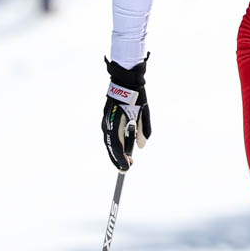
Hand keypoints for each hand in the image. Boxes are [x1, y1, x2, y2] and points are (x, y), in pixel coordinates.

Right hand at [102, 57, 150, 171]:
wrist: (125, 80)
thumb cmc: (137, 97)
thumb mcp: (143, 114)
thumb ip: (142, 131)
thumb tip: (141, 147)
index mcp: (117, 124)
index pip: (118, 148)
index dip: (122, 160)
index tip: (127, 168)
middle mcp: (108, 124)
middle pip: (111, 147)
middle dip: (117, 160)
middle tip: (125, 170)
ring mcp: (106, 121)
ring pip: (109, 142)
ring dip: (115, 153)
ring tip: (123, 162)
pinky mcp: (107, 118)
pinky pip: (109, 135)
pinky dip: (113, 144)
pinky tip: (120, 148)